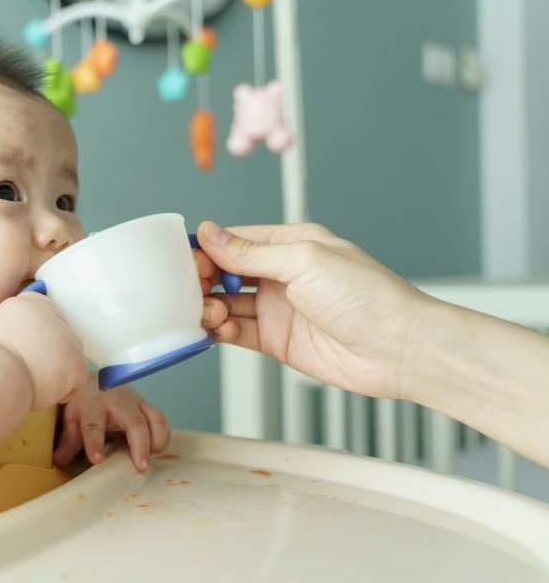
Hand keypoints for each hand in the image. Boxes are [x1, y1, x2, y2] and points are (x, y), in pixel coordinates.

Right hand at [0, 293, 88, 410]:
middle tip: (26, 369)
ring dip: (54, 374)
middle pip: (60, 340)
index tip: (25, 352)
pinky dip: (61, 391)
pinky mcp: (76, 361)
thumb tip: (36, 342)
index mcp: (28, 302)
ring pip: (69, 360)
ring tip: (29, 378)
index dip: (38, 342)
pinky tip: (40, 389)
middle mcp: (51, 313)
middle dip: (49, 358)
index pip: (46, 319)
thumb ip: (21, 330)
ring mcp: (67, 337)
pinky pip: (76, 381)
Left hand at [52, 378, 169, 471]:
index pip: (93, 424)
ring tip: (148, 460)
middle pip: (134, 421)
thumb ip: (68, 442)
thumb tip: (58, 461)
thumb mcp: (72, 420)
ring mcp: (136, 403)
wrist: (96, 381)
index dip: (95, 442)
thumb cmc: (84, 404)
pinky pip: (161, 422)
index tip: (97, 460)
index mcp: (94, 405)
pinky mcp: (148, 407)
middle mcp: (118, 402)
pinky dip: (162, 437)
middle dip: (140, 444)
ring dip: (155, 441)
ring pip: (155, 418)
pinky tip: (154, 450)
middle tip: (140, 466)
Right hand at [194, 220, 433, 400]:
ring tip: (209, 314)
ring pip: (227, 303)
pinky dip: (220, 332)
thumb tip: (211, 233)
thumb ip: (251, 252)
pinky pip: (237, 333)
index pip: (234, 240)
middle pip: (225, 272)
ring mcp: (279, 308)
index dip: (207, 248)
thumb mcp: (304, 261)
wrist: (399, 350)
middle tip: (190, 290)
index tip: (183, 258)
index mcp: (290, 244)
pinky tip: (216, 330)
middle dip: (203, 280)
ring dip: (210, 307)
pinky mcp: (277, 341)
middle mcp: (282, 274)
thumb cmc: (368, 297)